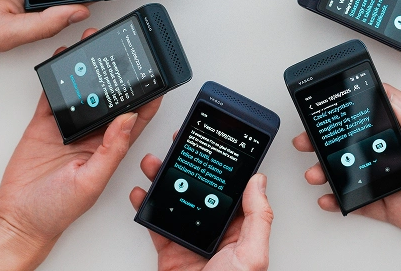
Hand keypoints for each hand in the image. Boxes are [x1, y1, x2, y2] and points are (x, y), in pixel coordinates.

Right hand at [0, 29, 162, 263]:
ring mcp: (70, 127)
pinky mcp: (46, 124)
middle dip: (117, 74)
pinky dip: (58, 77)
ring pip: (84, 90)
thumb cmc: (57, 211)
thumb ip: (112, 150)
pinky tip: (63, 60)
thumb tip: (129, 118)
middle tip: (122, 50)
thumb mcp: (91, 182)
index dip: (148, 96)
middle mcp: (94, 134)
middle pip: (111, 97)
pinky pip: (55, 95)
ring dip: (88, 69)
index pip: (136, 116)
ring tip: (92, 45)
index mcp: (111, 147)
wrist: (18, 220)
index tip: (155, 73)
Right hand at [130, 153, 271, 270]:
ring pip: (175, 199)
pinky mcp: (170, 249)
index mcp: (238, 228)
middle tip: (178, 145)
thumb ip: (258, 217)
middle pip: (199, 187)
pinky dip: (146, 206)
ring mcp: (190, 237)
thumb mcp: (252, 256)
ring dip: (162, 179)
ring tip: (154, 162)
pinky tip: (141, 192)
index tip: (213, 144)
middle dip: (185, 164)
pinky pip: (156, 223)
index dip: (221, 164)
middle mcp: (214, 229)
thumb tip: (259, 181)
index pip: (231, 188)